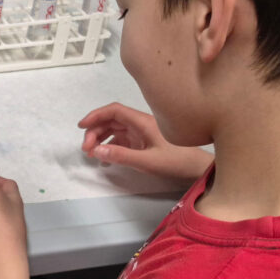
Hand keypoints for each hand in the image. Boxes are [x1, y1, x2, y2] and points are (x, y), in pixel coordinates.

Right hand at [78, 102, 213, 179]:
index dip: (95, 115)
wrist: (198, 168)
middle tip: (86, 150)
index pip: (114, 111)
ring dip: (100, 138)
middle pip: (111, 120)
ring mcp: (142, 132)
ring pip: (114, 129)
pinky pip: (121, 139)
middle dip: (95, 131)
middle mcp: (140, 123)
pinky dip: (109, 146)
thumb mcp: (147, 161)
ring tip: (92, 154)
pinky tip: (105, 158)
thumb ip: (121, 156)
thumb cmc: (176, 162)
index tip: (81, 127)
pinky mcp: (143, 141)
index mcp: (142, 122)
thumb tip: (96, 150)